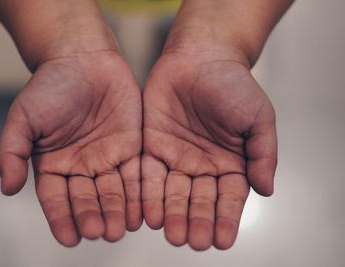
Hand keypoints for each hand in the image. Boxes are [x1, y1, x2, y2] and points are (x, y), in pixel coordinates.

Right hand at [0, 52, 141, 246]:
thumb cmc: (51, 85)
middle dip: (93, 217)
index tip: (68, 238)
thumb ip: (12, 152)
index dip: (61, 218)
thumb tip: (7, 188)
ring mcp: (107, 158)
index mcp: (53, 164)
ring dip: (117, 212)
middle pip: (87, 199)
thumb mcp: (23, 118)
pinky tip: (141, 211)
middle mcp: (81, 166)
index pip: (56, 198)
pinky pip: (136, 174)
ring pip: (113, 192)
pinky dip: (139, 194)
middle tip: (100, 232)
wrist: (84, 58)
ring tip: (121, 228)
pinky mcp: (132, 147)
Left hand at [142, 50, 276, 249]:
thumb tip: (266, 189)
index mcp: (230, 164)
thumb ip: (263, 154)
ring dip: (172, 214)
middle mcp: (202, 166)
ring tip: (172, 234)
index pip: (229, 198)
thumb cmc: (233, 84)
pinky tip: (149, 212)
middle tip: (192, 241)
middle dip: (196, 221)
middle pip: (199, 201)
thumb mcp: (258, 118)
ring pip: (173, 193)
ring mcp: (176, 158)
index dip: (227, 219)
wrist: (200, 57)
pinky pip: (148, 174)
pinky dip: (149, 193)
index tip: (223, 240)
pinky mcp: (152, 147)